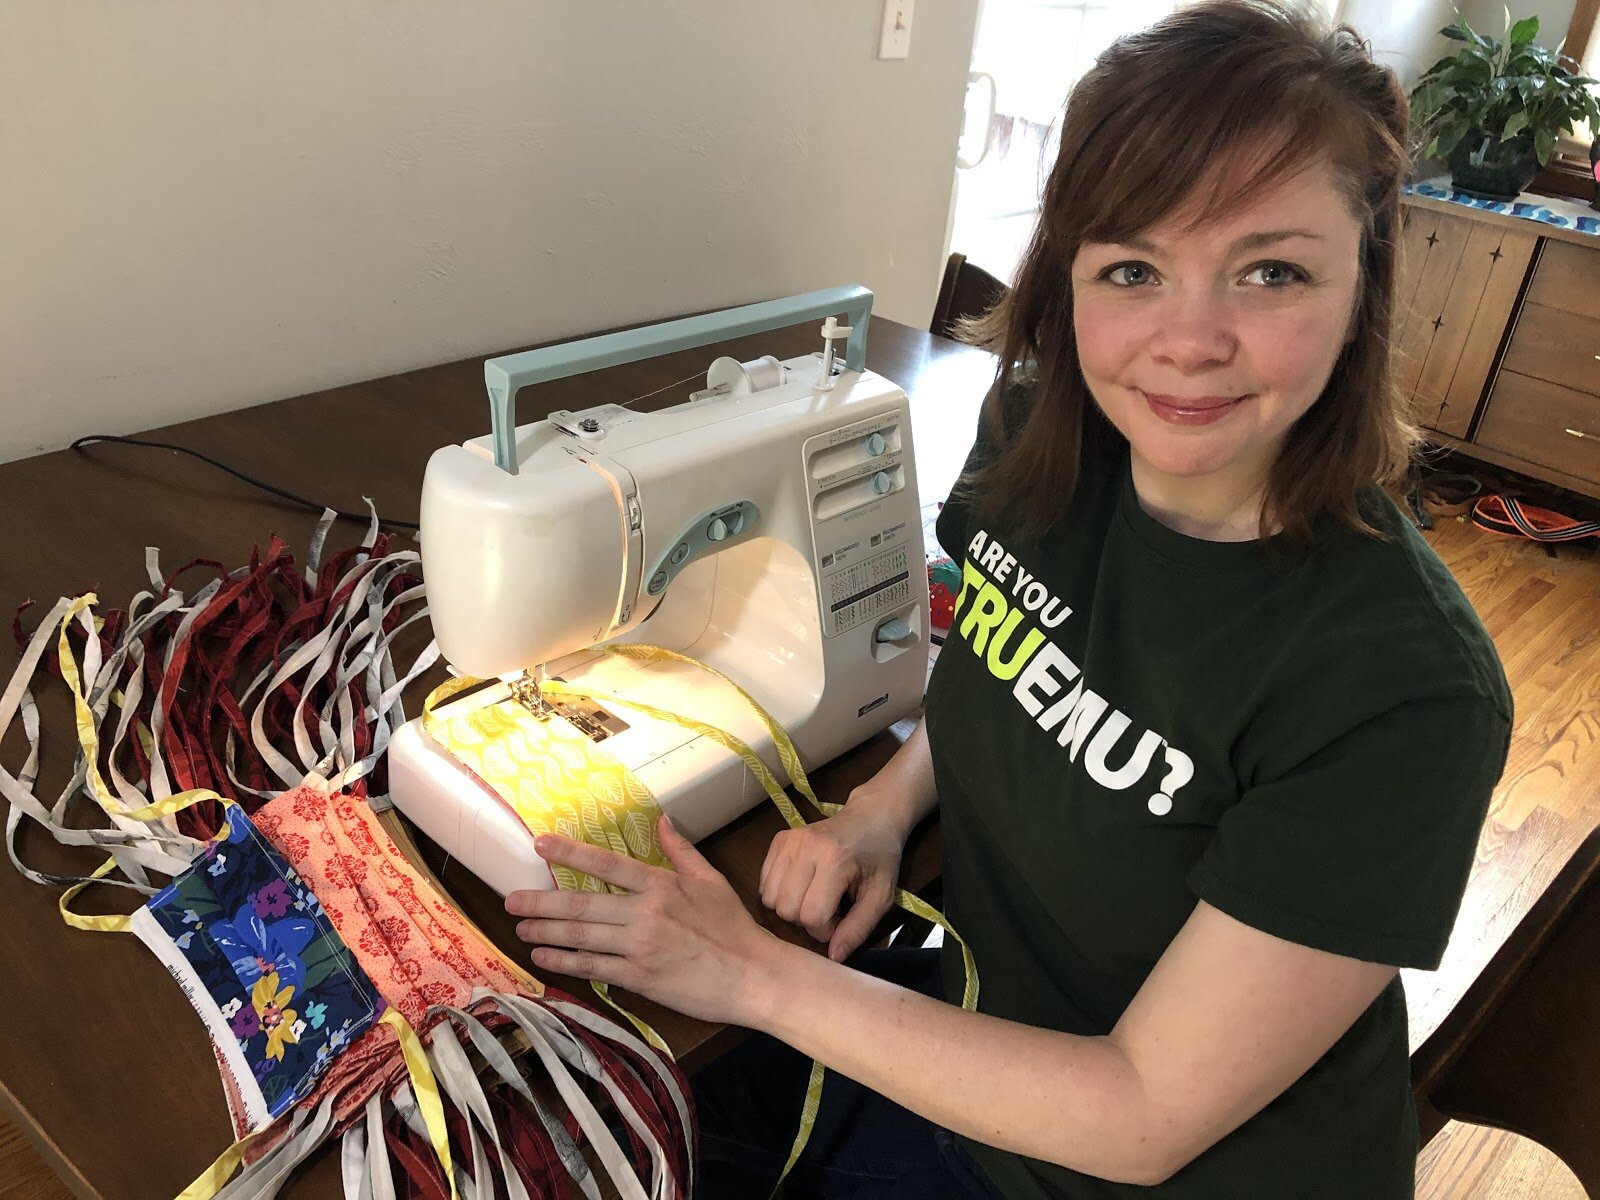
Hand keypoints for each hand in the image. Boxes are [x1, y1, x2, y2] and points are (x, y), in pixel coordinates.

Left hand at [505, 816, 787, 1026]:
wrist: (752, 976)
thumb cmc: (734, 927)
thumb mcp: (711, 880)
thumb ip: (681, 851)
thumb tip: (662, 820)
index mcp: (661, 885)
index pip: (606, 864)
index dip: (570, 853)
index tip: (540, 845)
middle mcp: (645, 913)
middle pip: (581, 905)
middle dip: (540, 902)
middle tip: (510, 900)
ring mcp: (640, 947)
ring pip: (581, 937)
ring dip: (545, 932)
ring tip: (520, 928)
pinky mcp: (640, 978)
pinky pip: (594, 967)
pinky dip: (564, 963)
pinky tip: (543, 958)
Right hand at [760, 791, 906, 961]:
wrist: (871, 817)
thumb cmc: (880, 858)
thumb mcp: (880, 896)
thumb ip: (858, 928)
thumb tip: (833, 958)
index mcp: (835, 860)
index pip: (812, 916)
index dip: (826, 929)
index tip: (842, 918)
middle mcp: (806, 847)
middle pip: (786, 910)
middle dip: (807, 920)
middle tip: (829, 908)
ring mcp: (789, 841)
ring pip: (770, 899)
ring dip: (791, 907)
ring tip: (815, 896)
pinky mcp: (778, 839)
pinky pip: (764, 883)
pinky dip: (780, 892)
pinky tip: (802, 885)